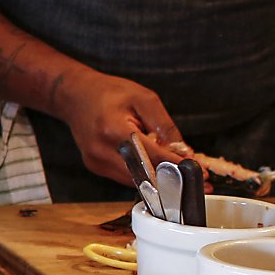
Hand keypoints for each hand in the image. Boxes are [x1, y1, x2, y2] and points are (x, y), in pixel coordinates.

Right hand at [56, 73, 182, 185]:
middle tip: (194, 175)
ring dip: (158, 176)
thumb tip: (184, 152)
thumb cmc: (108, 93)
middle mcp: (102, 151)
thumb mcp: (144, 99)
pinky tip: (151, 160)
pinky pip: (127, 177)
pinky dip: (143, 172)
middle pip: (145, 175)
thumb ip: (165, 126)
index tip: (199, 172)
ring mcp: (97, 163)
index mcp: (113, 131)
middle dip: (172, 176)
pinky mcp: (96, 168)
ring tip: (172, 164)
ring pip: (137, 181)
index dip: (178, 166)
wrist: (76, 96)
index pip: (152, 157)